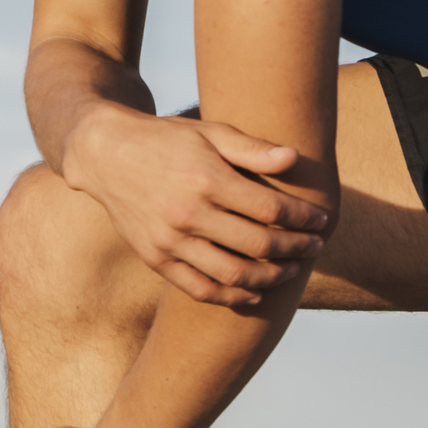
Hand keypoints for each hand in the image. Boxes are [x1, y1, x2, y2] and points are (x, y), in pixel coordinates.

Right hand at [59, 106, 330, 308]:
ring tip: (290, 269)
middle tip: (315, 247)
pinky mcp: (155, 258)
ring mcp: (169, 240)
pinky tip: (253, 291)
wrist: (105, 154)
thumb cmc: (167, 139)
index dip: (303, 218)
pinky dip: (231, 295)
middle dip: (295, 248)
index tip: (322, 220)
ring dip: (270, 277)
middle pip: (257, 244)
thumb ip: (251, 149)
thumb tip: (293, 159)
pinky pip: (199, 288)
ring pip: (232, 273)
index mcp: (205, 178)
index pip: (269, 208)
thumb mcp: (209, 132)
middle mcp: (187, 213)